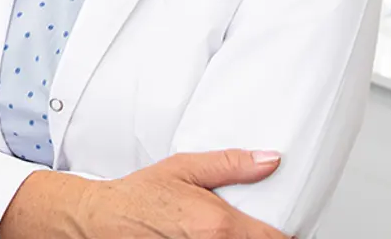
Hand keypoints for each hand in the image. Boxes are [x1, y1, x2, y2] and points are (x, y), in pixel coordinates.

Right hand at [0, 150, 288, 238]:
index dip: (286, 235)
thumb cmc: (141, 195)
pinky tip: (215, 237)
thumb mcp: (185, 168)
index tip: (285, 229)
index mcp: (219, 226)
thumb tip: (270, 160)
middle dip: (261, 237)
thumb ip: (230, 164)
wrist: (104, 218)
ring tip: (235, 231)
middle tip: (255, 228)